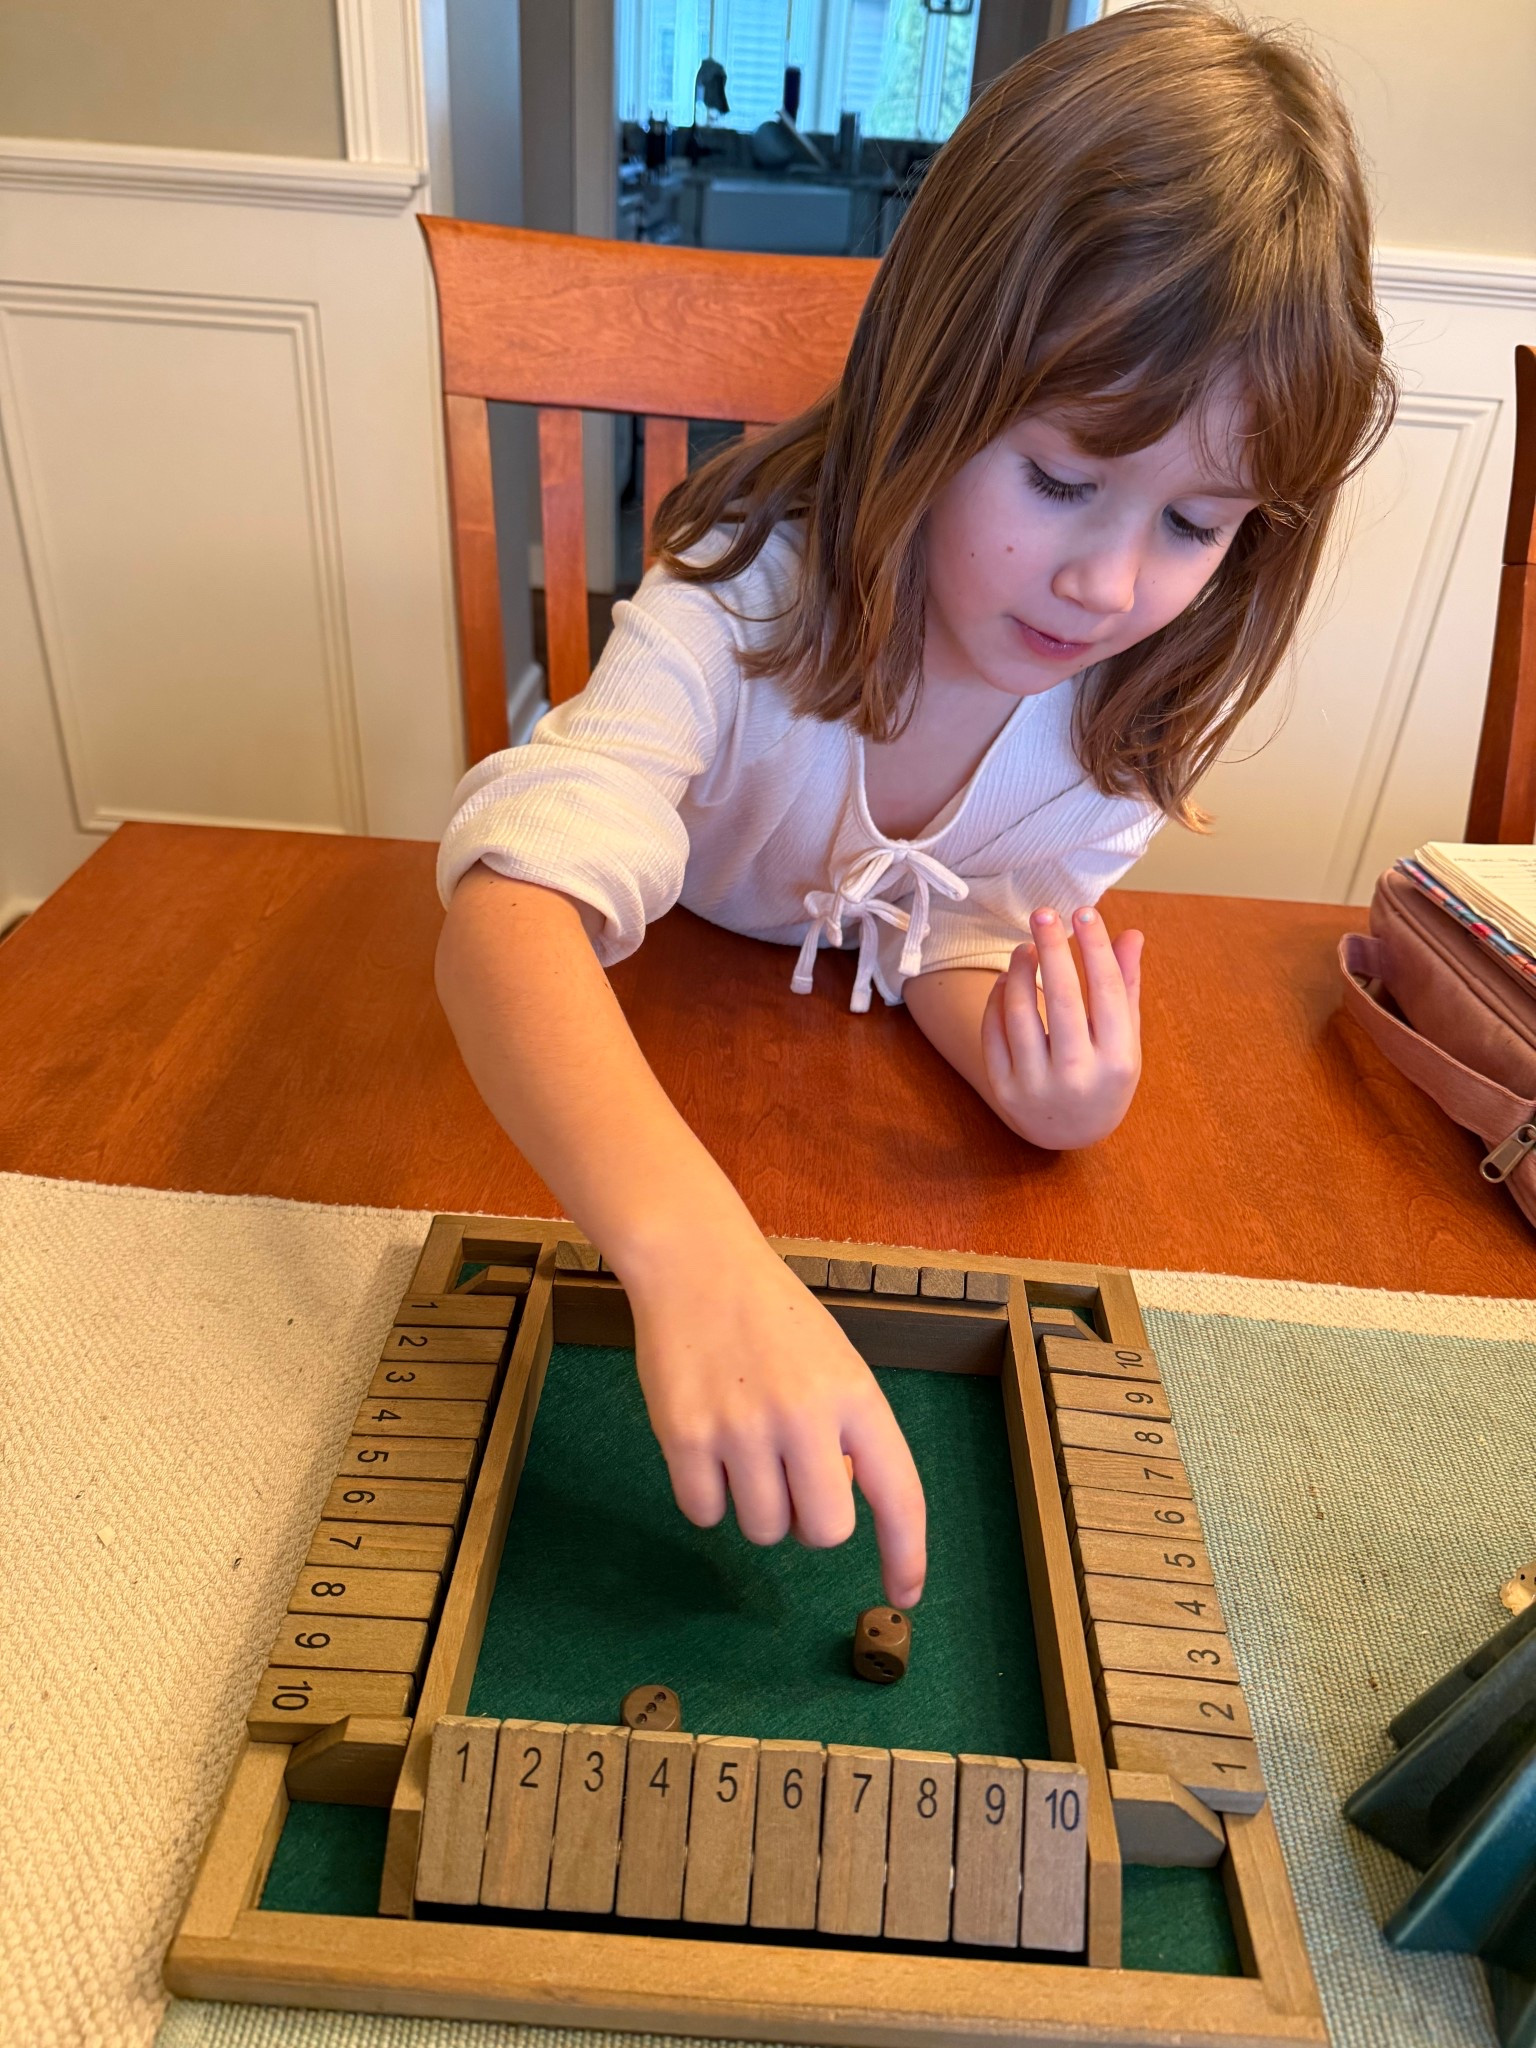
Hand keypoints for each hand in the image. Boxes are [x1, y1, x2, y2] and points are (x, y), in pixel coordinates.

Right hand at [622, 1227, 926, 1606]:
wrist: (696, 1264)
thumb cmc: (772, 1318)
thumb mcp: (834, 1363)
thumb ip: (846, 1433)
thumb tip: (834, 1505)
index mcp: (855, 1395)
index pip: (899, 1493)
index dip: (906, 1554)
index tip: (905, 1594)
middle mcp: (804, 1416)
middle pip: (825, 1531)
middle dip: (810, 1521)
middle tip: (790, 1480)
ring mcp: (742, 1429)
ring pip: (763, 1529)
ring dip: (755, 1506)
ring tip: (743, 1445)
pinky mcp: (685, 1437)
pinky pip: (705, 1514)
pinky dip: (706, 1496)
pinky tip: (706, 1445)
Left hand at [980, 906, 1143, 1148]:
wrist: (1069, 1133)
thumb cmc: (1104, 1076)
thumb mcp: (1124, 1038)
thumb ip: (1127, 987)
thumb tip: (1131, 934)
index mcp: (1117, 1061)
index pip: (1107, 992)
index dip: (1095, 948)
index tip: (1084, 913)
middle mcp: (1077, 1075)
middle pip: (1062, 998)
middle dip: (1052, 949)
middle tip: (1044, 913)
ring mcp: (1036, 1085)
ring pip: (1020, 1013)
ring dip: (1019, 971)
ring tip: (1024, 947)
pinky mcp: (1003, 1088)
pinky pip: (993, 1031)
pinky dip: (998, 999)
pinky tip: (1007, 979)